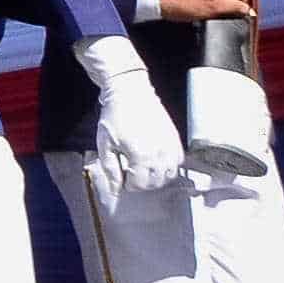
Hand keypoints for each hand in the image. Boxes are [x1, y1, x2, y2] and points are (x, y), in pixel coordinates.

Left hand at [75, 39, 185, 199]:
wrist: (130, 92)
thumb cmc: (114, 116)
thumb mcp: (105, 144)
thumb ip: (110, 169)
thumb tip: (115, 190)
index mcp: (140, 156)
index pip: (139, 184)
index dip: (129, 185)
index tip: (123, 178)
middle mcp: (159, 153)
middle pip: (156, 182)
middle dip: (142, 183)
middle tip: (132, 174)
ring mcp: (170, 145)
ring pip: (170, 174)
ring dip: (157, 177)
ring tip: (144, 169)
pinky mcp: (175, 138)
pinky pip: (178, 161)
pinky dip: (169, 166)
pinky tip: (157, 161)